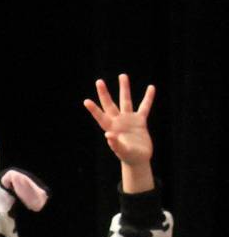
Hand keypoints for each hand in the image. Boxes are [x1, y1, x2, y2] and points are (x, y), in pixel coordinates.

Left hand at [84, 73, 154, 192]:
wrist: (139, 160)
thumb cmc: (129, 158)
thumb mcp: (122, 152)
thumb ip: (115, 144)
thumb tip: (108, 135)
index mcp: (112, 129)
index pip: (101, 117)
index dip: (94, 110)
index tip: (86, 101)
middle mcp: (118, 122)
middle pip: (110, 104)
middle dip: (104, 93)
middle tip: (99, 81)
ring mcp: (129, 120)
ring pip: (126, 101)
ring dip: (124, 88)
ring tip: (122, 75)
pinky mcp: (140, 121)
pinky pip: (144, 107)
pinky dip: (148, 98)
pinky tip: (151, 87)